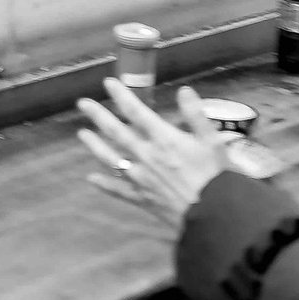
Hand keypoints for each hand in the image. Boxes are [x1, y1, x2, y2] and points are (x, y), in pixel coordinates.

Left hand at [76, 79, 229, 226]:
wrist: (213, 215)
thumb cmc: (216, 178)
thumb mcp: (213, 142)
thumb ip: (196, 115)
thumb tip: (184, 91)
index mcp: (163, 139)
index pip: (136, 112)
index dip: (121, 96)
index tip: (109, 83)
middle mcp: (146, 156)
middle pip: (116, 132)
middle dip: (98, 115)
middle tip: (82, 103)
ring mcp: (141, 178)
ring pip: (110, 158)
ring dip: (94, 145)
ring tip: (82, 134)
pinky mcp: (142, 198)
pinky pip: (118, 190)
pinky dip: (104, 184)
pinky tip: (92, 178)